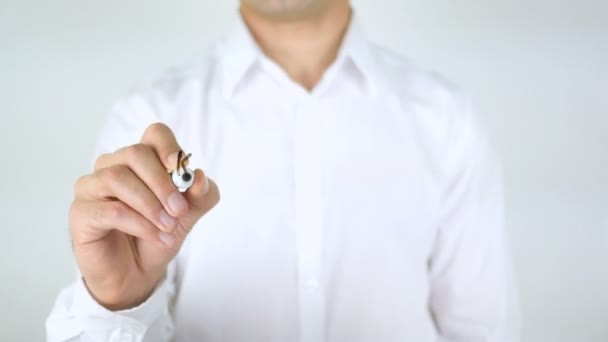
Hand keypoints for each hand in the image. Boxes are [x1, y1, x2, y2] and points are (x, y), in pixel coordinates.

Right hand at [70, 123, 219, 309]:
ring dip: (150, 205)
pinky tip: (158, 236)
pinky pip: (110, 210)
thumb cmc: (158, 234)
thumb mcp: (188, 214)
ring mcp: (92, 187)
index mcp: (141, 160)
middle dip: (162, 182)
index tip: (181, 171)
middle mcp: (113, 166)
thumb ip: (201, 195)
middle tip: (179, 209)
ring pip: (117, 178)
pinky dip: (139, 224)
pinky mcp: (82, 212)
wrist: (138, 273)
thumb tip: (200, 177)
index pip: (155, 134)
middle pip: (135, 153)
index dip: (169, 147)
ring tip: (169, 227)